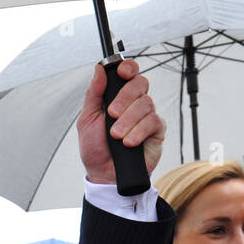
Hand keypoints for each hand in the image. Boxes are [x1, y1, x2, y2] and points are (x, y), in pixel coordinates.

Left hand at [78, 59, 164, 184]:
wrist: (104, 175)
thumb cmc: (96, 149)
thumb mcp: (87, 120)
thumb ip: (94, 94)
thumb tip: (99, 69)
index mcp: (118, 97)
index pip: (129, 73)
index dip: (128, 68)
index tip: (122, 72)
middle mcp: (134, 104)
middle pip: (140, 84)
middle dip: (125, 97)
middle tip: (112, 114)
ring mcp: (147, 116)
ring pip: (146, 103)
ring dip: (129, 120)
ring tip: (116, 136)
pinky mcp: (156, 132)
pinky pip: (153, 122)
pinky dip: (139, 131)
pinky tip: (129, 142)